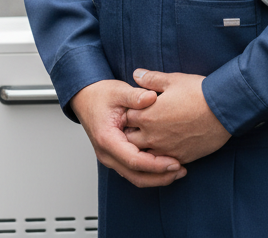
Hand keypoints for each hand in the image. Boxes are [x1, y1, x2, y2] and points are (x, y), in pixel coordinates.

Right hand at [70, 79, 186, 187]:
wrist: (86, 98)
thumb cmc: (102, 95)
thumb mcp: (119, 91)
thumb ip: (135, 95)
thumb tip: (152, 97)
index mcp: (107, 139)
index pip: (133, 159)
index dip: (156, 164)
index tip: (175, 162)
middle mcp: (107, 153)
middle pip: (135, 175)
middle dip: (160, 176)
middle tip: (181, 170)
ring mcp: (110, 157)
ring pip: (135, 177)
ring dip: (156, 177)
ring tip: (178, 171)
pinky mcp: (116, 156)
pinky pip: (133, 170)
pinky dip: (150, 172)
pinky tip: (165, 165)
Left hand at [123, 69, 230, 163]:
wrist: (223, 110)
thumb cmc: (197, 92)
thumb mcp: (173, 80)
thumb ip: (151, 79)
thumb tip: (135, 74)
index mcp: (147, 115)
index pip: (126, 117)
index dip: (130, 110)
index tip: (135, 107)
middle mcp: (152, 136)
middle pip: (130, 139)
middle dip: (132, 131)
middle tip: (141, 122)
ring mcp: (165, 149)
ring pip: (144, 155)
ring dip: (145, 146)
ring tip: (153, 136)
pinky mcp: (179, 158)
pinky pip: (162, 163)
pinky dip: (160, 156)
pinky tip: (166, 147)